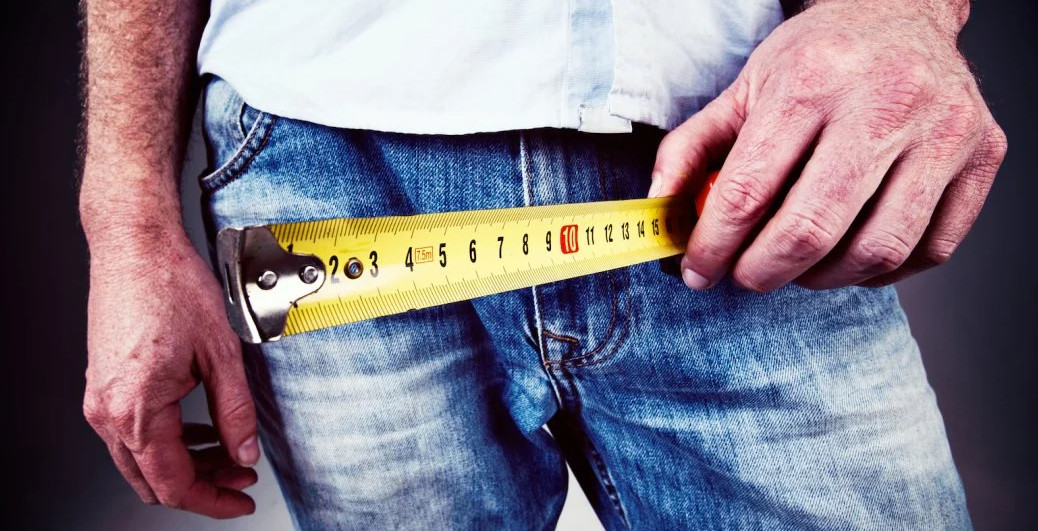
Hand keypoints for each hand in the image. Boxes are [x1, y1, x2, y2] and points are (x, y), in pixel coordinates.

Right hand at [82, 238, 258, 517]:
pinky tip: (202, 432)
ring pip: (142, 459)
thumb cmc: (171, 285)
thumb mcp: (220, 353)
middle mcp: (108, 411)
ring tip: (230, 454)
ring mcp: (101, 399)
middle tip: (242, 478)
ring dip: (187, 464)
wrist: (135, 245)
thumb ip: (234, 411)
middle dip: (203, 484)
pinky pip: (134, 433)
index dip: (212, 501)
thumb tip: (245, 452)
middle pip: (154, 479)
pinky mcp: (104, 385)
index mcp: (135, 409)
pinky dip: (170, 442)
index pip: (173, 483)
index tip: (241, 500)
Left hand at [650, 0, 1006, 290]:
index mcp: (812, 82)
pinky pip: (931, 249)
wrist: (900, 14)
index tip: (697, 271)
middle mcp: (884, 103)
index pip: (747, 191)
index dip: (713, 247)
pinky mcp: (982, 156)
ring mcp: (942, 131)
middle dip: (763, 272)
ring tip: (798, 267)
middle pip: (812, 229)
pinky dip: (883, 271)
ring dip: (823, 278)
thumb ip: (691, 148)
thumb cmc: (819, 58)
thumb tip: (659, 210)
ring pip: (876, 249)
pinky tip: (853, 256)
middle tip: (746, 277)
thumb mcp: (743, 88)